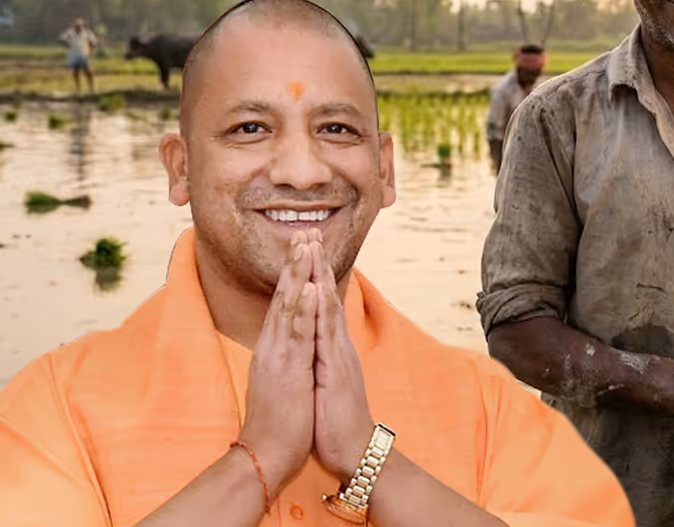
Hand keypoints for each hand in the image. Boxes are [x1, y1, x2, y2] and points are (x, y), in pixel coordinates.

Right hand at [238, 231, 318, 494]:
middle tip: (304, 232)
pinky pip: (296, 333)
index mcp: (273, 349)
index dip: (292, 275)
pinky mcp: (287, 369)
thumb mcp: (281, 382)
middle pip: (283, 296)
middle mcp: (272, 346)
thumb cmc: (277, 422)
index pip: (283, 304)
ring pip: (288, 306)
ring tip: (306, 246)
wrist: (266, 454)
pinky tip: (310, 287)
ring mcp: (277, 355)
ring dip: (298, 275)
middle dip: (294, 263)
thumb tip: (285, 345)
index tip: (301, 248)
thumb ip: (282, 359)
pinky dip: (302, 308)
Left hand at [310, 236, 375, 478]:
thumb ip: (322, 362)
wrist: (356, 451)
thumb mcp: (326, 385)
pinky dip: (320, 307)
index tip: (305, 249)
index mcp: (330, 349)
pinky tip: (315, 287)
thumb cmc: (337, 423)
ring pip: (326, 307)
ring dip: (318, 275)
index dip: (312, 276)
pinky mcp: (336, 368)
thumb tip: (315, 348)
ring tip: (312, 247)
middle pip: (324, 297)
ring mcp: (338, 355)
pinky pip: (326, 332)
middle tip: (309, 232)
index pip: (320, 306)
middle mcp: (336, 346)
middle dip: (316, 264)